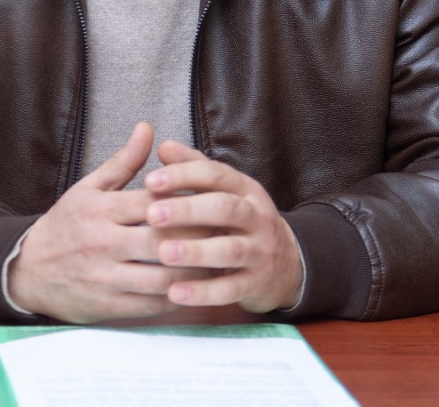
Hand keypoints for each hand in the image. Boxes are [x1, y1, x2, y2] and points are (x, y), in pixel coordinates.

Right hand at [7, 123, 208, 322]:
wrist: (27, 270)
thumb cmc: (65, 225)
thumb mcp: (89, 188)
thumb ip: (123, 162)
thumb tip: (147, 128)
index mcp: (101, 209)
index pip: (154, 202)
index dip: (188, 201)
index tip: (214, 200)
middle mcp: (102, 243)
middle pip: (162, 240)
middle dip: (197, 238)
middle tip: (225, 233)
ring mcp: (105, 277)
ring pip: (161, 278)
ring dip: (193, 273)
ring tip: (216, 262)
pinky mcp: (107, 305)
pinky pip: (150, 305)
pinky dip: (176, 298)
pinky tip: (194, 288)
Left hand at [145, 140, 303, 312]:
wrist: (288, 266)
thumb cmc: (242, 224)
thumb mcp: (226, 192)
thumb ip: (195, 169)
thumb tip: (164, 146)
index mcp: (246, 190)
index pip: (216, 175)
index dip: (184, 175)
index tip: (150, 180)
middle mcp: (257, 217)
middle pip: (225, 208)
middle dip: (188, 210)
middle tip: (152, 214)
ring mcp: (259, 252)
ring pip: (230, 249)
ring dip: (196, 251)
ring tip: (164, 253)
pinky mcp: (256, 284)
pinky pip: (230, 289)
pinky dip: (203, 292)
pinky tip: (175, 293)